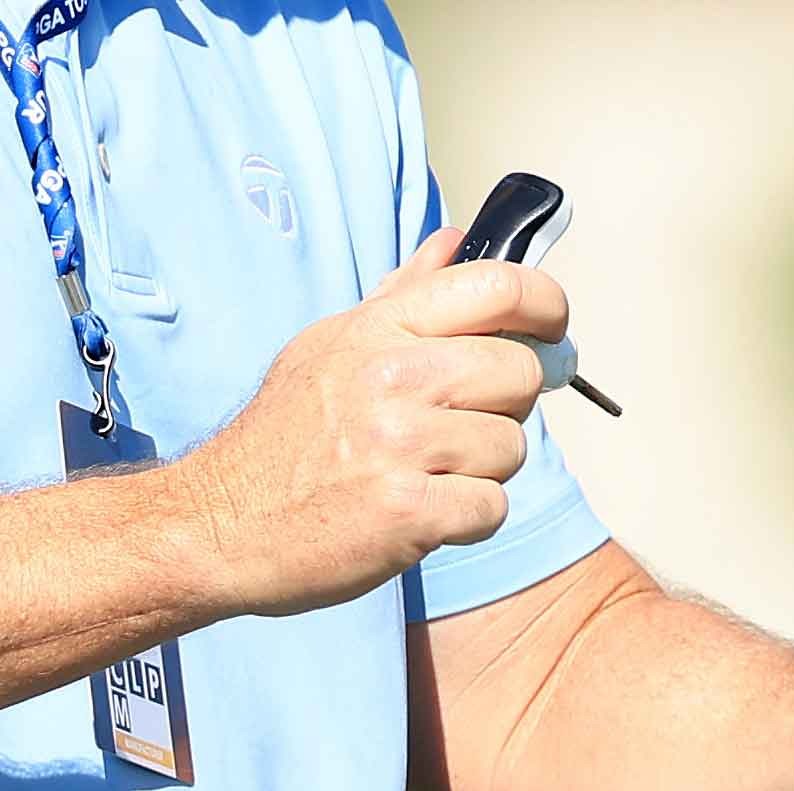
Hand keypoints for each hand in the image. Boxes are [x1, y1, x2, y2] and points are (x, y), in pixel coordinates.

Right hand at [172, 228, 566, 616]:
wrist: (217, 523)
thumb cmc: (285, 438)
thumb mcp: (333, 346)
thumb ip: (404, 296)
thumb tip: (457, 240)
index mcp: (379, 328)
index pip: (498, 286)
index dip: (546, 305)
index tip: (552, 328)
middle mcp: (391, 376)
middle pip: (524, 373)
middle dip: (508, 405)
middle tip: (459, 424)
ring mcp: (400, 444)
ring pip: (512, 447)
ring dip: (482, 470)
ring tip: (423, 472)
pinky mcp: (410, 511)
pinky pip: (493, 508)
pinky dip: (465, 519)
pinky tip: (419, 512)